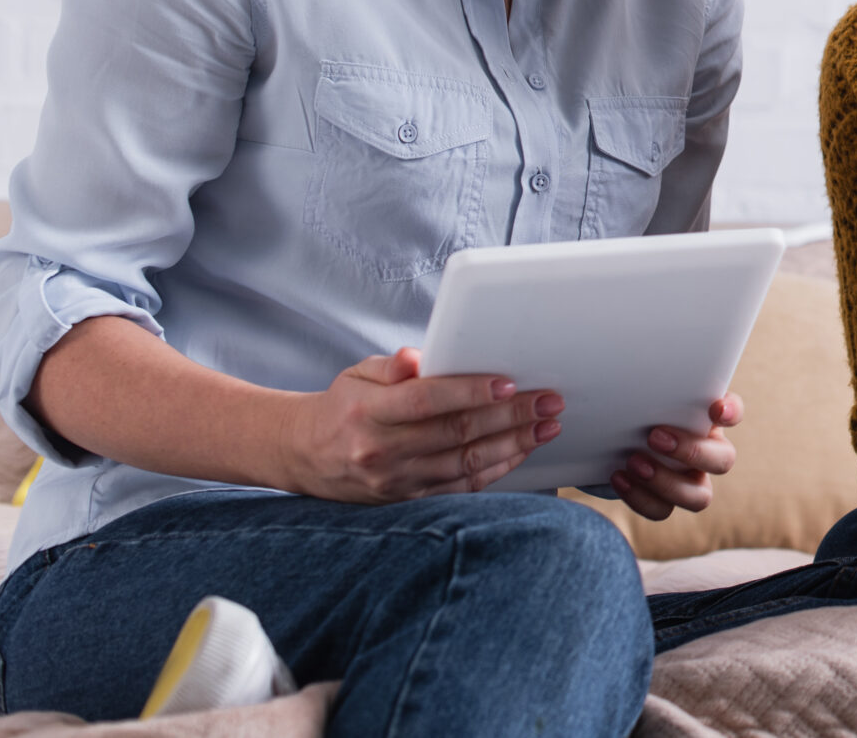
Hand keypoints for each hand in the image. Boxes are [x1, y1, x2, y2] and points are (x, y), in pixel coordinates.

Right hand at [287, 347, 563, 501]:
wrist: (308, 457)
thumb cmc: (344, 406)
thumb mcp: (358, 375)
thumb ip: (391, 365)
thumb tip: (416, 357)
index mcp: (369, 413)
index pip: (426, 401)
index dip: (469, 392)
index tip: (508, 382)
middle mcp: (382, 451)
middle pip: (455, 433)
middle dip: (509, 416)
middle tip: (549, 401)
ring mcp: (397, 481)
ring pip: (465, 463)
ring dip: (513, 444)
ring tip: (547, 426)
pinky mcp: (409, 500)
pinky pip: (461, 487)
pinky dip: (497, 469)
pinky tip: (522, 450)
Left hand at [610, 394, 741, 520]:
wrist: (612, 438)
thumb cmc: (635, 408)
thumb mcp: (641, 392)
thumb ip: (646, 383)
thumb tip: (624, 372)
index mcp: (707, 419)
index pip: (733, 412)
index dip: (730, 412)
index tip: (715, 408)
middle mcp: (707, 452)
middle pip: (723, 460)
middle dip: (692, 451)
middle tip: (654, 437)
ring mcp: (690, 481)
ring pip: (700, 496)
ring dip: (667, 482)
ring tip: (634, 462)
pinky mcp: (667, 502)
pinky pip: (663, 510)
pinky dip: (640, 498)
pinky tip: (619, 477)